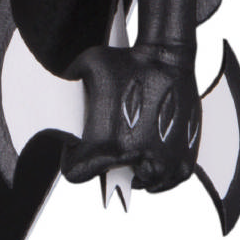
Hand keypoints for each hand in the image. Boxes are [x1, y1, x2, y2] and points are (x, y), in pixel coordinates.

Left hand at [61, 43, 201, 192]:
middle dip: (109, 163)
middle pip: (112, 179)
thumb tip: (54, 97)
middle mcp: (136, 156)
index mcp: (105, 143)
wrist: (166, 55)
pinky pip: (171, 180)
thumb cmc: (127, 62)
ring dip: (137, 171)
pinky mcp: (185, 156)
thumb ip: (67, 93)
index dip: (75, 159)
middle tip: (112, 143)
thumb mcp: (83, 71)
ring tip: (134, 153)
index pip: (77, 173)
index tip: (80, 150)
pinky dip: (164, 174)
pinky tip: (155, 159)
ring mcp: (164, 159)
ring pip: (144, 183)